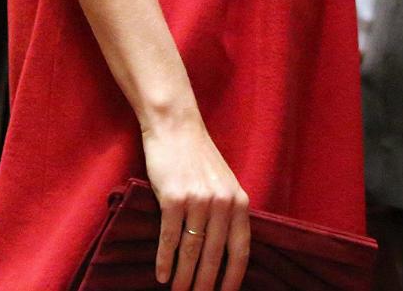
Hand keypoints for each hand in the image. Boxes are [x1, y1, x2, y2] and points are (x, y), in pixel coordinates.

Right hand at [142, 108, 249, 290]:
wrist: (175, 128)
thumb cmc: (197, 158)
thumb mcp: (223, 183)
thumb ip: (228, 212)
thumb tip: (224, 250)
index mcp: (239, 201)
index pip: (241, 249)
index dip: (233, 277)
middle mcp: (222, 203)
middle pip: (215, 256)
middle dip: (206, 284)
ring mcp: (198, 201)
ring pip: (192, 251)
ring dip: (184, 277)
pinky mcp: (173, 199)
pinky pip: (169, 238)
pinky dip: (164, 260)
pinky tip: (161, 275)